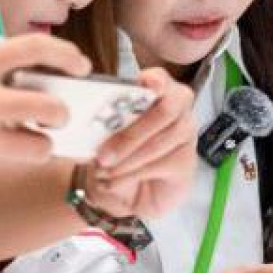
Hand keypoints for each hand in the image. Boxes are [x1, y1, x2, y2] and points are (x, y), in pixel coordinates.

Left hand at [81, 68, 195, 219]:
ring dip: (126, 161)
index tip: (147, 84)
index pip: (159, 80)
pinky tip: (113, 181)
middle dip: (130, 135)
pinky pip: (159, 165)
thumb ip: (98, 130)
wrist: (127, 192)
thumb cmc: (114, 155)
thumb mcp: (98, 139)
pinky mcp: (186, 160)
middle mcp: (176, 108)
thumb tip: (85, 133)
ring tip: (102, 172)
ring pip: (159, 142)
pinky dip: (130, 176)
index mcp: (154, 92)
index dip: (155, 81)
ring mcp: (185, 133)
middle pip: (165, 111)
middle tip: (102, 156)